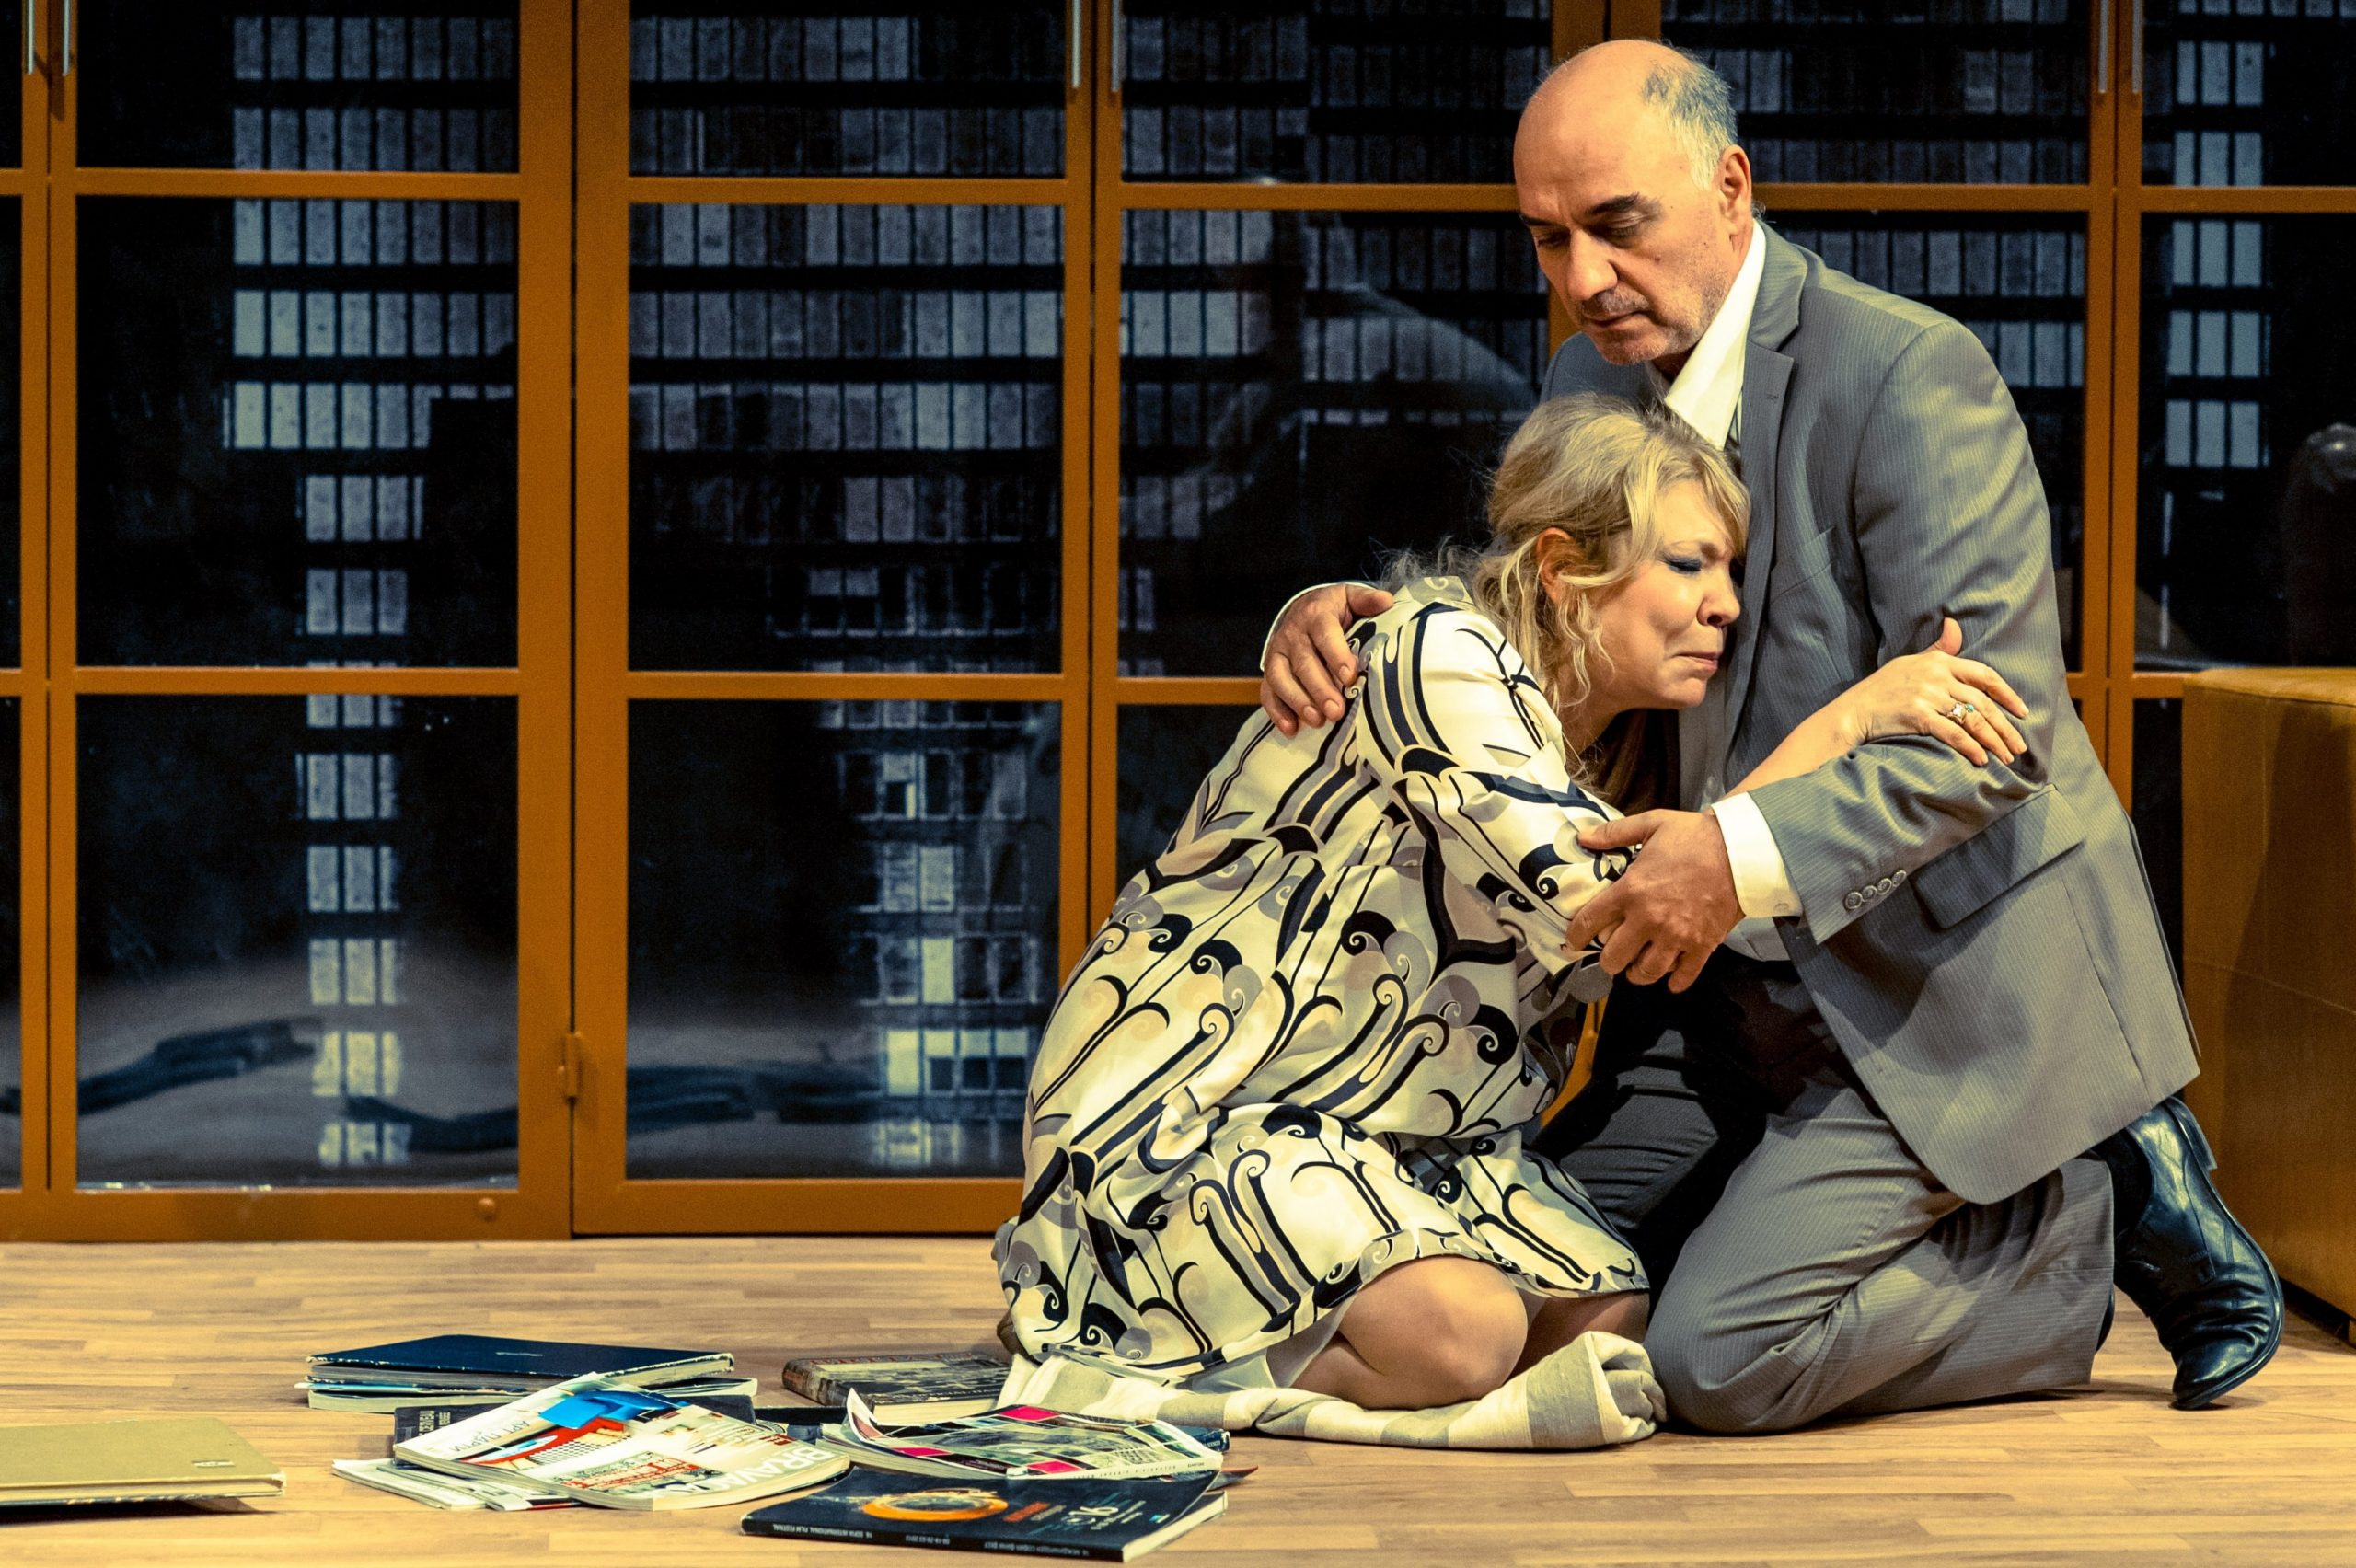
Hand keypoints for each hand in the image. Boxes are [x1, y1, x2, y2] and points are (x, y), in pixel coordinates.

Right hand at [1260, 583, 1395, 735]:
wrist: (1304, 610)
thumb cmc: (1334, 610)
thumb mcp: (1350, 597)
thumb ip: (1366, 600)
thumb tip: (1386, 601)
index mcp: (1316, 614)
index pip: (1325, 633)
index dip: (1336, 655)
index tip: (1350, 676)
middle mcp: (1293, 633)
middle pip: (1303, 662)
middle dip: (1319, 688)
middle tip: (1336, 711)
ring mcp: (1278, 652)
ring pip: (1280, 677)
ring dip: (1297, 701)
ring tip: (1316, 720)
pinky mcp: (1270, 670)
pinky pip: (1268, 691)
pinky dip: (1277, 711)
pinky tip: (1291, 729)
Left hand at [1564, 810, 1742, 991]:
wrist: (1741, 849)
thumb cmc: (1695, 836)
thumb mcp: (1651, 824)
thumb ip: (1614, 833)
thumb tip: (1583, 837)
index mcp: (1631, 890)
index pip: (1590, 923)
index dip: (1576, 937)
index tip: (1573, 943)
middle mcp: (1649, 919)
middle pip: (1614, 958)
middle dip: (1608, 960)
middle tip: (1611, 954)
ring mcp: (1676, 936)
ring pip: (1646, 973)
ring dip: (1637, 974)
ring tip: (1636, 968)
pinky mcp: (1703, 945)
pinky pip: (1683, 976)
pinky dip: (1674, 982)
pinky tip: (1670, 979)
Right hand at [1826, 617, 2030, 765]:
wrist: (1852, 711)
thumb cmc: (1882, 688)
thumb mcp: (1911, 662)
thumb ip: (1938, 648)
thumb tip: (1954, 624)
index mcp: (1939, 661)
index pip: (1985, 675)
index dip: (2008, 694)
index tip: (2022, 713)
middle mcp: (1936, 675)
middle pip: (1983, 702)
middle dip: (2005, 727)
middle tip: (2019, 747)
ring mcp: (1927, 695)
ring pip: (1973, 719)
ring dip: (1993, 741)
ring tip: (2006, 758)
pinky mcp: (1917, 715)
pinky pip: (1953, 733)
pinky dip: (1970, 747)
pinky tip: (1981, 760)